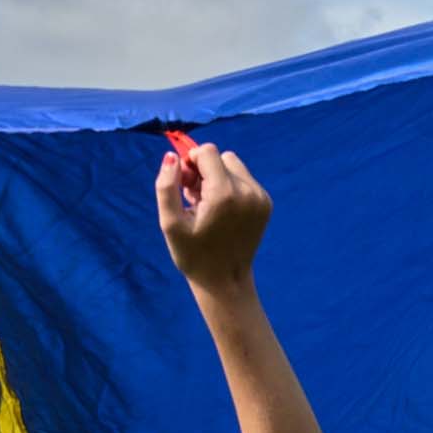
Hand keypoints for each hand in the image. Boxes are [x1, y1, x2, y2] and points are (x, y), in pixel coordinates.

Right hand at [156, 131, 272, 284]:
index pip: (207, 152)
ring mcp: (260, 197)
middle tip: (194, 198)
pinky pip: (245, 179)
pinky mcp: (266, 203)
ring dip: (218, 177)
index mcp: (224, 194)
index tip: (185, 185)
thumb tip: (172, 156)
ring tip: (208, 205)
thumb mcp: (170, 224)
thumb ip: (166, 186)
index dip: (191, 163)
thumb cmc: (193, 255)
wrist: (225, 280)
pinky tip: (222, 211)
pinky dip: (231, 187)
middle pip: (221, 157)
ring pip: (234, 165)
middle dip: (204, 170)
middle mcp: (247, 191)